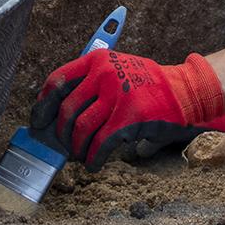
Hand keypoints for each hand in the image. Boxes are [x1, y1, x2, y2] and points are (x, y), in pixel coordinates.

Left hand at [29, 47, 224, 169]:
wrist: (184, 91)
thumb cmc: (147, 85)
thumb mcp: (117, 69)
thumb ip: (90, 85)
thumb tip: (59, 117)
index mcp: (97, 60)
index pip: (58, 81)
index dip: (43, 105)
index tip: (39, 121)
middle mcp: (104, 74)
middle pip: (67, 109)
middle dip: (62, 133)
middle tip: (65, 146)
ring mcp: (117, 95)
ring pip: (81, 128)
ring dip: (77, 148)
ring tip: (81, 156)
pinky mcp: (129, 118)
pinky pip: (100, 143)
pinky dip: (93, 157)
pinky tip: (94, 163)